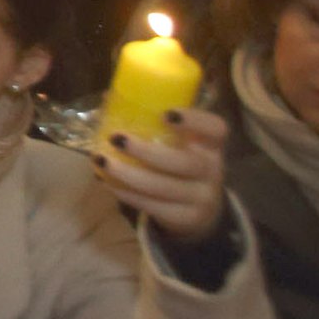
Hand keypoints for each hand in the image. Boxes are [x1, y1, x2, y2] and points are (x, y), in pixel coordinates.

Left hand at [96, 104, 228, 242]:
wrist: (201, 211)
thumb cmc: (180, 164)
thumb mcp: (179, 144)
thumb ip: (153, 123)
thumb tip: (108, 98)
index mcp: (211, 145)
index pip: (216, 129)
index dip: (194, 120)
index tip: (165, 113)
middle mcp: (212, 170)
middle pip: (185, 163)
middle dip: (147, 152)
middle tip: (116, 138)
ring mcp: (202, 198)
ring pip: (164, 188)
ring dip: (128, 174)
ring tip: (101, 161)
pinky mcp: (186, 219)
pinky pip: (154, 207)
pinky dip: (128, 194)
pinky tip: (108, 183)